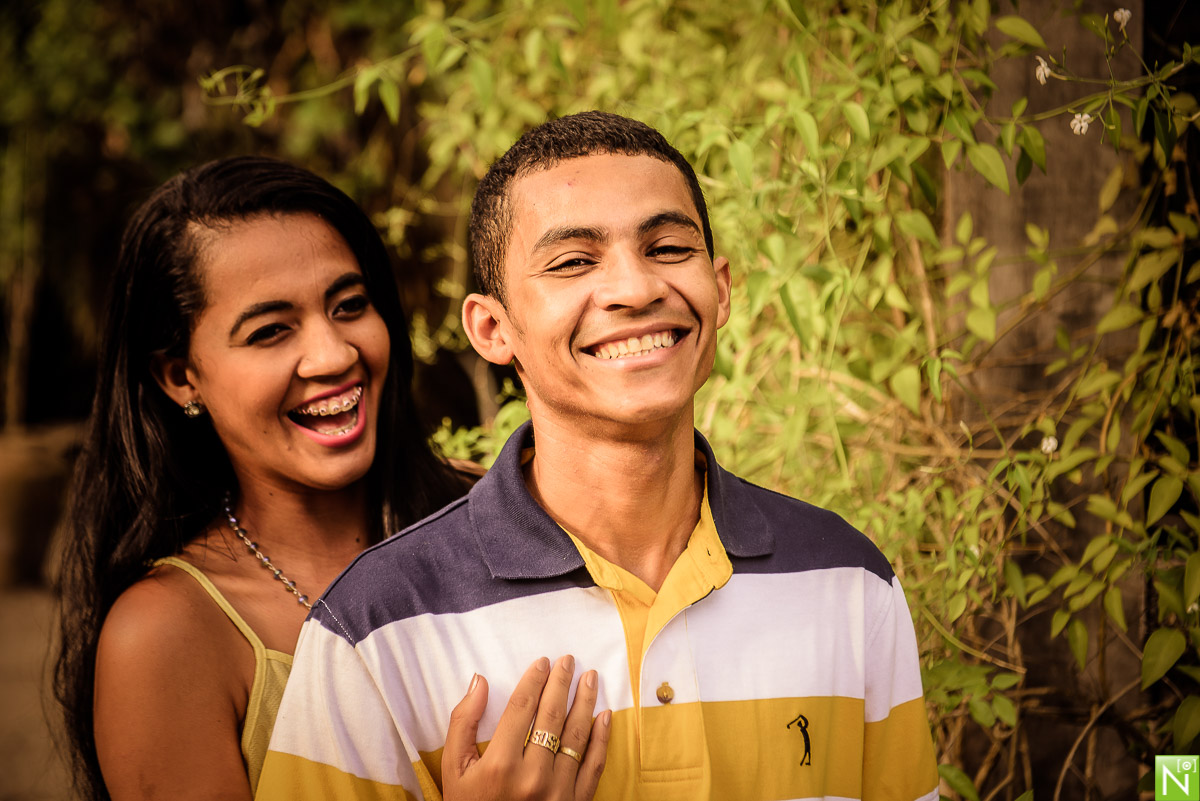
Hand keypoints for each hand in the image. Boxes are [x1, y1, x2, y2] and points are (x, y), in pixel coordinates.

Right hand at [443, 655, 610, 800]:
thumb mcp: (454, 770)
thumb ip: (463, 724)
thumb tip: (480, 682)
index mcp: (500, 764)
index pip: (522, 708)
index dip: (534, 680)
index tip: (542, 662)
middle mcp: (532, 776)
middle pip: (551, 716)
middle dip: (561, 683)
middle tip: (568, 661)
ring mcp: (558, 792)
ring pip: (577, 735)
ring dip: (585, 702)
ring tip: (590, 678)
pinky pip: (593, 765)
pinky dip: (602, 738)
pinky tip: (605, 715)